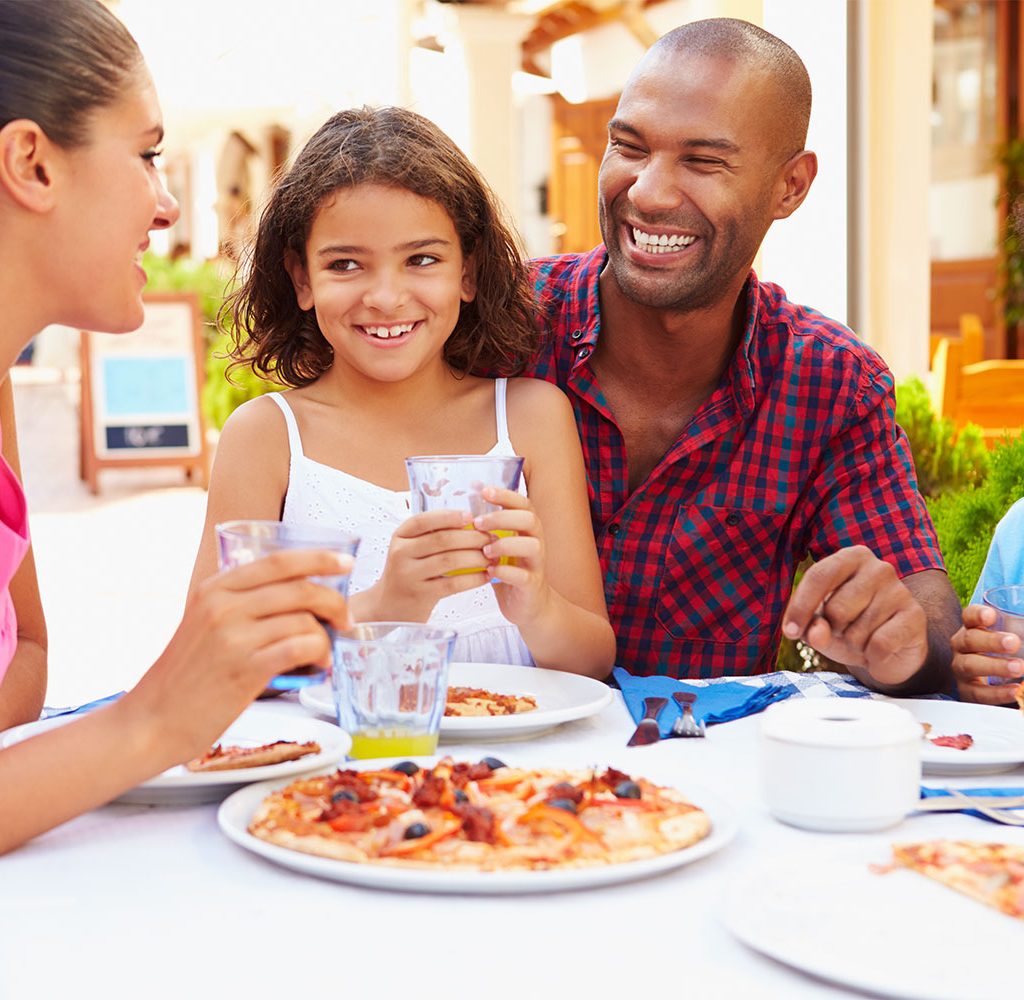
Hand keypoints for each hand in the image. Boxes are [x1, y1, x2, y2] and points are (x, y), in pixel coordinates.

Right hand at [123, 549, 351, 767]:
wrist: (151, 721)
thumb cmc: (184, 678)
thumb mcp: (204, 625)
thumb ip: (241, 606)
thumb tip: (299, 599)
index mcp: (214, 589)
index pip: (278, 561)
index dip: (318, 558)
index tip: (345, 563)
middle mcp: (224, 606)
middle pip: (300, 588)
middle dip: (334, 602)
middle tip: (345, 620)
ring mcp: (234, 637)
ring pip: (305, 620)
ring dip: (326, 638)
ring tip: (323, 654)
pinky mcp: (245, 669)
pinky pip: (301, 648)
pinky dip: (319, 655)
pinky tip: (318, 667)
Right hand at [364, 509, 492, 620]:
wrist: (390, 606)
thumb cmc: (409, 572)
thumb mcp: (411, 549)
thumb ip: (432, 534)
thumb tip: (473, 522)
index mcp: (400, 536)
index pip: (423, 520)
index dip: (449, 517)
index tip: (471, 516)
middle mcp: (401, 553)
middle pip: (442, 539)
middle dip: (472, 537)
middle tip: (492, 539)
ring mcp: (409, 575)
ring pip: (450, 560)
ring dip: (476, 557)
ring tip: (492, 557)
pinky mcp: (421, 595)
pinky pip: (453, 583)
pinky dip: (473, 579)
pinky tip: (485, 576)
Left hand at [474, 486, 551, 626]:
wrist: (527, 605)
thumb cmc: (510, 570)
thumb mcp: (500, 544)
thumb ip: (487, 527)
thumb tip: (464, 502)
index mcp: (527, 528)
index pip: (522, 503)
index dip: (505, 495)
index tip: (484, 491)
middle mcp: (536, 541)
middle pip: (529, 519)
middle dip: (502, 517)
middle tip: (478, 523)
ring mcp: (536, 563)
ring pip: (532, 546)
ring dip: (506, 544)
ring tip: (485, 550)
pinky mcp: (532, 585)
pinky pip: (523, 575)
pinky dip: (505, 572)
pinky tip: (490, 571)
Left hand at [782, 546, 927, 685]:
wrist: (889, 652)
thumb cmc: (846, 629)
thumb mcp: (820, 627)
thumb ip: (811, 627)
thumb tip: (816, 633)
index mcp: (850, 558)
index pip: (819, 576)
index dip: (800, 607)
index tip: (790, 632)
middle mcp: (879, 568)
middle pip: (837, 608)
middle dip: (834, 629)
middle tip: (845, 631)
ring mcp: (900, 590)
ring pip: (857, 630)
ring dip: (854, 643)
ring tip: (864, 638)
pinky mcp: (915, 616)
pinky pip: (880, 644)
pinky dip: (873, 655)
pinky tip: (880, 648)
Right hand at [951, 604, 1023, 704]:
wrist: (994, 679)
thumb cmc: (1006, 652)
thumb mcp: (1011, 640)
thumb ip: (1021, 632)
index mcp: (972, 628)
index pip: (969, 616)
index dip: (977, 615)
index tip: (991, 616)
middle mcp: (962, 647)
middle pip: (969, 640)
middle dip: (991, 641)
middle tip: (1014, 642)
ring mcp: (961, 669)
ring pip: (969, 665)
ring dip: (994, 666)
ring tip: (1018, 667)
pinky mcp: (966, 691)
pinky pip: (978, 693)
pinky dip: (996, 693)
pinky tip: (1015, 690)